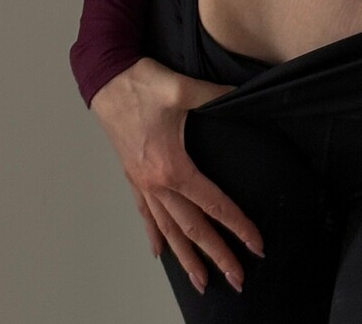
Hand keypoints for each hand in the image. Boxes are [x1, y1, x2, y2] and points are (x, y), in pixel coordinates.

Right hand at [92, 57, 264, 294]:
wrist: (106, 80)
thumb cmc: (140, 84)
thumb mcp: (182, 88)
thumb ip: (216, 94)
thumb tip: (243, 92)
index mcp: (171, 166)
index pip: (212, 204)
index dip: (237, 225)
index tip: (255, 244)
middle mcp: (156, 182)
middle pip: (191, 228)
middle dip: (216, 255)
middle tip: (237, 279)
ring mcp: (142, 182)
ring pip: (167, 229)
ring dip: (185, 257)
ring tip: (201, 281)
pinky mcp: (133, 176)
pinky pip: (146, 213)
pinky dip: (155, 234)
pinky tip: (159, 251)